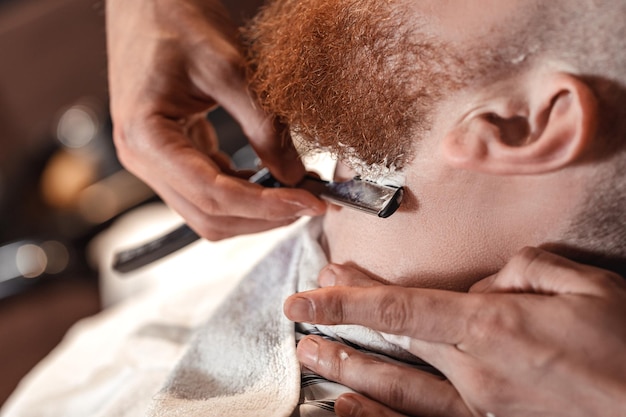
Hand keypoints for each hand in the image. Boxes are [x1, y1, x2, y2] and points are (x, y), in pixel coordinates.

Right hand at [106, 0, 325, 239]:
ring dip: (255, 210)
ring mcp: (154, 159)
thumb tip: (295, 175)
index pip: (214, 195)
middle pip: (210, 215)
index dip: (267, 206)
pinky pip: (210, 189)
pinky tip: (272, 179)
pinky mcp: (171, 153)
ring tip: (297, 193)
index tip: (311, 202)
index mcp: (146, 138)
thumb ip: (264, 126)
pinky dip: (244, 191)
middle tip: (311, 202)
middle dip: (264, 216)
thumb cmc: (177, 19)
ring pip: (210, 210)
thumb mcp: (230, 68)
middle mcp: (142, 158)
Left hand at [284, 248, 625, 416]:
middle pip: (392, 339)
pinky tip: (346, 407)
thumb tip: (480, 288)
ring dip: (346, 366)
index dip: (347, 298)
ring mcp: (480, 408)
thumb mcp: (583, 285)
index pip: (400, 306)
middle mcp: (476, 371)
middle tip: (305, 305)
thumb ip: (521, 272)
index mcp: (493, 326)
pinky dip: (377, 416)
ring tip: (309, 354)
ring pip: (395, 387)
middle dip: (343, 320)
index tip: (309, 291)